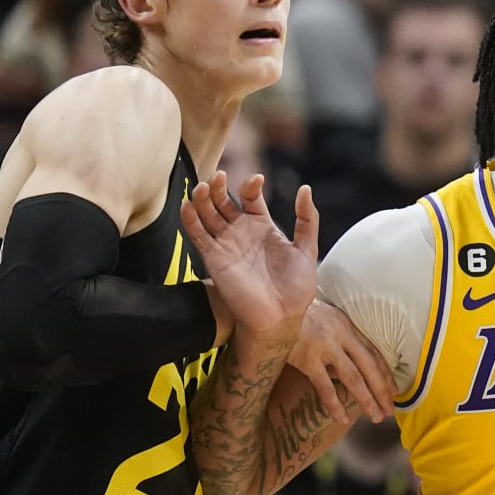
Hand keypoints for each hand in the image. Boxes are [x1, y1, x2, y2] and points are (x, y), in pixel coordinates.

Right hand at [182, 171, 318, 335]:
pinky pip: (197, 236)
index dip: (250, 186)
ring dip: (201, 198)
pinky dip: (190, 219)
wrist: (280, 318)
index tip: (256, 180)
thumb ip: (307, 220)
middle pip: (223, 201)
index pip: (250, 197)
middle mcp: (241, 232)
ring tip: (201, 186)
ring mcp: (226, 244)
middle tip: (218, 176)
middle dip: (218, 186)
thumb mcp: (307, 249)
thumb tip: (305, 188)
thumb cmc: (297, 287)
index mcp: (262, 227)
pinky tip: (188, 204)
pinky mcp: (213, 258)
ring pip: (207, 214)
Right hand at [292, 300, 396, 424]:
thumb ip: (339, 338)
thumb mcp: (324, 319)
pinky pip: (325, 387)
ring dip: (367, 399)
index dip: (385, 373)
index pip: (373, 352)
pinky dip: (335, 404)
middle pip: (369, 366)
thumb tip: (350, 363)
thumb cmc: (296, 316)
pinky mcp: (308, 359)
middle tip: (390, 410)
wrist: (272, 308)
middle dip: (382, 390)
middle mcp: (341, 335)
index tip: (394, 391)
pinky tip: (342, 418)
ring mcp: (325, 347)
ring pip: (354, 378)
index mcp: (346, 325)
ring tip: (375, 417)